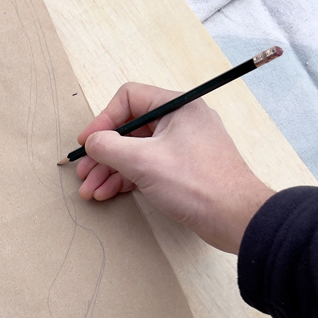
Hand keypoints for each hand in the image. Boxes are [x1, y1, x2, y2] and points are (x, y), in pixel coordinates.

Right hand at [74, 82, 273, 254]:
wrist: (234, 217)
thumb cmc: (197, 184)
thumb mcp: (144, 162)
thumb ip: (110, 147)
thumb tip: (92, 142)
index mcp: (178, 106)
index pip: (129, 99)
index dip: (103, 120)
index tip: (87, 143)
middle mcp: (181, 121)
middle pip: (129, 129)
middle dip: (103, 153)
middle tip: (84, 172)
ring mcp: (182, 146)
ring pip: (136, 151)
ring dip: (110, 170)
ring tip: (91, 190)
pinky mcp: (183, 169)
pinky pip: (147, 167)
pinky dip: (127, 178)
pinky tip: (109, 193)